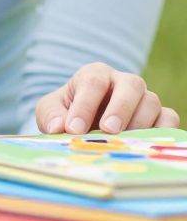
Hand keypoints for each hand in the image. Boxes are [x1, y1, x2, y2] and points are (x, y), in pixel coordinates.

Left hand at [35, 64, 179, 135]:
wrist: (83, 124)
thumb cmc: (66, 113)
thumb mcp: (50, 111)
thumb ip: (51, 116)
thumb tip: (59, 128)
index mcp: (95, 75)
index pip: (94, 82)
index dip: (85, 105)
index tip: (74, 129)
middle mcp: (123, 82)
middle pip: (131, 85)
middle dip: (120, 108)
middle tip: (107, 131)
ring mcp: (143, 98)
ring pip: (151, 102)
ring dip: (138, 124)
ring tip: (122, 143)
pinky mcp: (158, 116)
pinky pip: (169, 118)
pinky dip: (162, 131)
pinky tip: (145, 145)